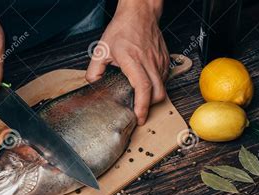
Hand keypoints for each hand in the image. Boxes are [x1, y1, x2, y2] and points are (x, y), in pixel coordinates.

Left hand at [86, 0, 169, 124]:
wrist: (140, 13)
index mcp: (133, 60)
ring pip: (163, 88)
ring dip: (153, 98)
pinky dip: (156, 87)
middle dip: (149, 107)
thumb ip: (94, 70)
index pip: (143, 87)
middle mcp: (149, 62)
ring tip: (141, 100)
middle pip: (157, 93)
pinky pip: (164, 80)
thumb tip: (93, 84)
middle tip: (138, 112)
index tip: (139, 117)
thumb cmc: (123, 28)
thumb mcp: (101, 49)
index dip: (142, 106)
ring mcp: (159, 61)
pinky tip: (145, 86)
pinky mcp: (165, 60)